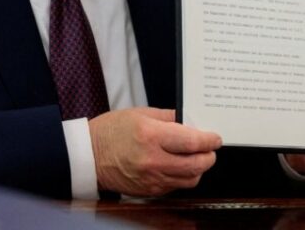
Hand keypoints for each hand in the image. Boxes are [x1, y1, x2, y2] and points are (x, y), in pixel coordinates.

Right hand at [89, 107, 221, 195]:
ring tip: (196, 158)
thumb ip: (169, 117)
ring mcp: (152, 178)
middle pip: (196, 164)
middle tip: (210, 149)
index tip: (215, 138)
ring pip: (190, 179)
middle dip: (209, 156)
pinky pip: (176, 187)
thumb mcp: (140, 114)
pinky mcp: (149, 190)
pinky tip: (179, 167)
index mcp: (151, 136)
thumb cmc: (111, 131)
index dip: (209, 140)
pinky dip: (183, 177)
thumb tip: (191, 122)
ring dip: (199, 169)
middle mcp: (153, 159)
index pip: (192, 142)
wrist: (89, 155)